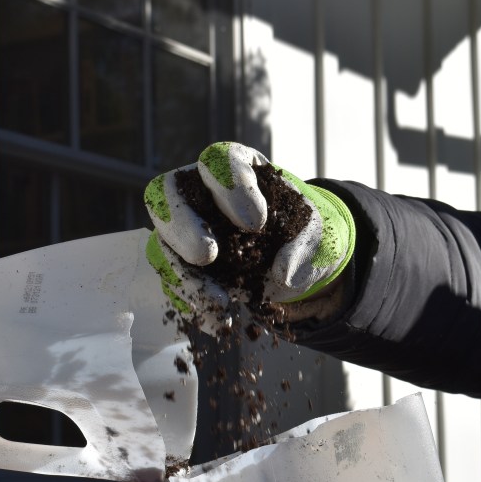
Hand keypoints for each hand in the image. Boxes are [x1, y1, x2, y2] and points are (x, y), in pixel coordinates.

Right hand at [144, 142, 354, 325]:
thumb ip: (305, 246)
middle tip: (209, 255)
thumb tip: (283, 273)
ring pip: (161, 243)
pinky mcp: (181, 266)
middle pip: (166, 193)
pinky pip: (172, 283)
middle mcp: (198, 193)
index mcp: (236, 168)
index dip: (230, 186)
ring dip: (185, 275)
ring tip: (221, 301)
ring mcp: (183, 230)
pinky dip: (193, 304)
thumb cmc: (303, 231)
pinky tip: (217, 320)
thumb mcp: (318, 233)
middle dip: (183, 225)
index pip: (218, 161)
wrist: (295, 260)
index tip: (257, 223)